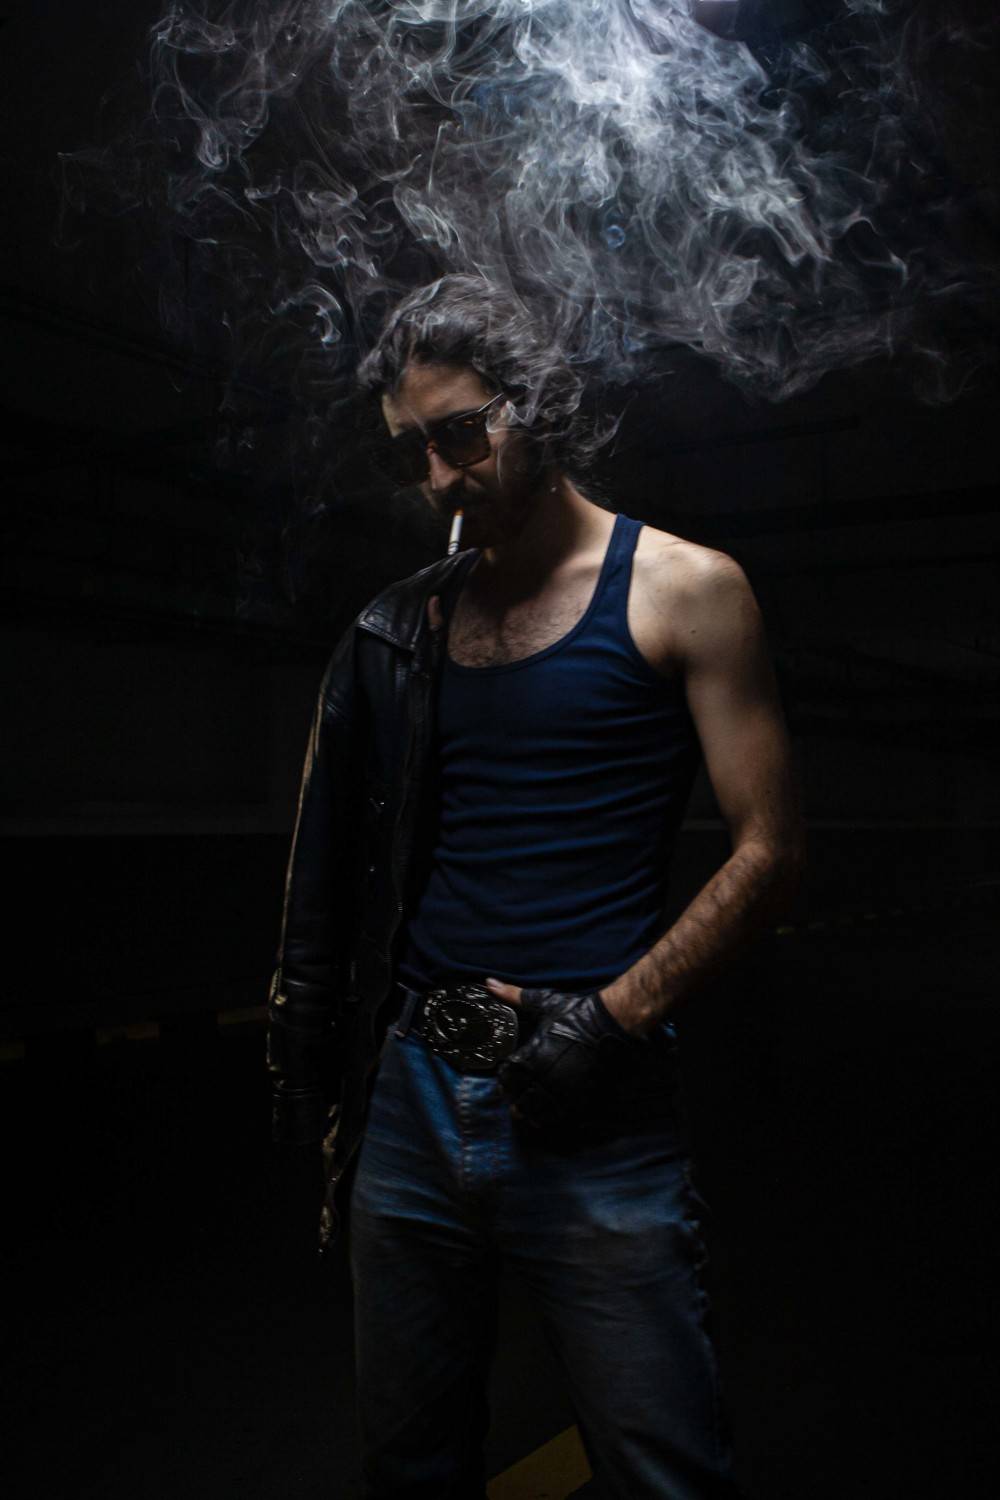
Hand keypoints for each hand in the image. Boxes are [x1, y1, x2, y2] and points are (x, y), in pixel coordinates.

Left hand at [485, 979, 638, 1130]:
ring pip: (537, 1112)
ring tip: (528, 1108)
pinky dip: (550, 1116)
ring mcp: (563, 1090)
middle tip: (515, 1095)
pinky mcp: (580, 1098)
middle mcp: (544, 1077)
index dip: (504, 1079)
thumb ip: (514, 996)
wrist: (613, 1023)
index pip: (507, 1077)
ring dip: (529, 1110)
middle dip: (514, 1098)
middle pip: (518, 1099)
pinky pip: (559, 1115)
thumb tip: (489, 983)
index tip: (507, 1077)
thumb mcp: (544, 1002)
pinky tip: (548, 1112)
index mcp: (532, 1056)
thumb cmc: (577, 1012)